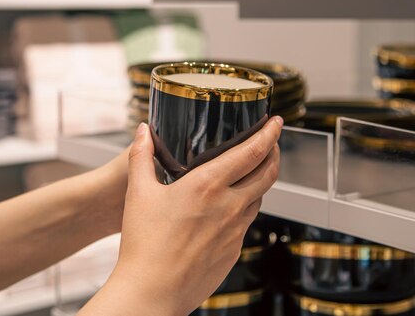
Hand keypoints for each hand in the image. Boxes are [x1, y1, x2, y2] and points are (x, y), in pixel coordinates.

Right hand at [80, 116, 282, 315]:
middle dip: (274, 153)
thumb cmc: (144, 244)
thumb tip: (142, 131)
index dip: (270, 133)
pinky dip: (245, 209)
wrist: (152, 292)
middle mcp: (229, 206)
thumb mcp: (138, 192)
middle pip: (268, 173)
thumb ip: (141, 157)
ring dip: (261, 181)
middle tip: (271, 142)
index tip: (276, 122)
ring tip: (251, 173)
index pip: (252, 152)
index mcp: (208, 185)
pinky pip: (246, 224)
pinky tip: (229, 209)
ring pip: (260, 198)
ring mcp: (235, 231)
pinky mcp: (234, 251)